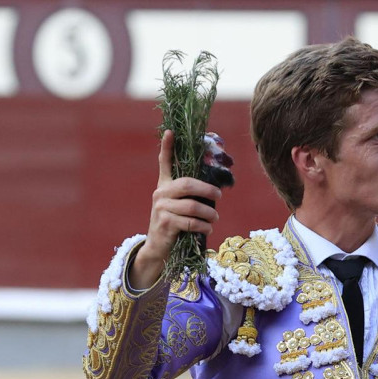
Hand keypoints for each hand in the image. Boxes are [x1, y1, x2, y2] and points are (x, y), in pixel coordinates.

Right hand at [130, 130, 222, 289]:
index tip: (171, 131)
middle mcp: (160, 193)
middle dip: (208, 190)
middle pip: (188, 184)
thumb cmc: (176, 224)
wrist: (158, 247)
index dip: (167, 147)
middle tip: (219, 196)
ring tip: (214, 219)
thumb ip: (192, 195)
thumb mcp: (181, 206)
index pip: (164, 162)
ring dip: (210, 214)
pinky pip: (192, 222)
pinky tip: (208, 229)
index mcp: (165, 185)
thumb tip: (217, 189)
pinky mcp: (165, 223)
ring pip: (193, 206)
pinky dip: (204, 226)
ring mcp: (161, 208)